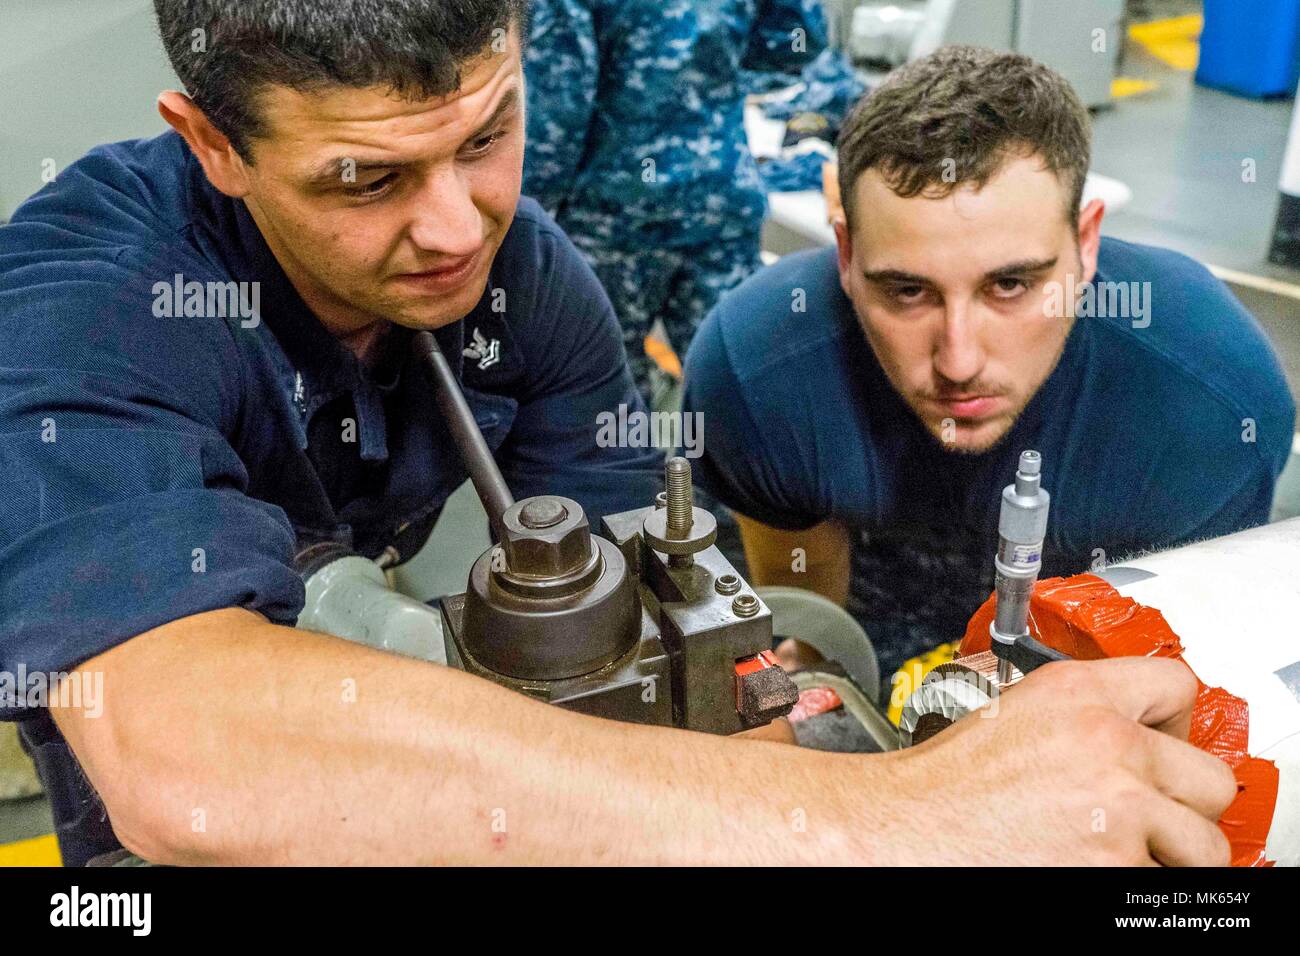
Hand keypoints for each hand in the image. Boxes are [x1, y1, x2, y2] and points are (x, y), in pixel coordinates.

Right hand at [860, 657, 1236, 864]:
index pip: (1179, 685)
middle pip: (1212, 779)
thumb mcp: (1018, 712)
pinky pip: (1159, 882)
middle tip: (1151, 813)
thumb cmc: (947, 782)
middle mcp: (1109, 743)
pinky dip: (1130, 881)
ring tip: (1120, 847)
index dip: (1177, 722)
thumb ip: (1085, 712)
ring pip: (1200, 845)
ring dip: (1167, 852)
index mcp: (1081, 694)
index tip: (1167, 745)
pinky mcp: (1115, 869)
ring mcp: (1119, 810)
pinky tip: (1087, 864)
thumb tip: (1142, 735)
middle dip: (1185, 803)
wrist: (910, 827)